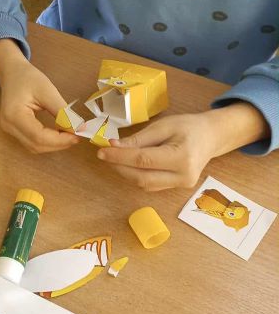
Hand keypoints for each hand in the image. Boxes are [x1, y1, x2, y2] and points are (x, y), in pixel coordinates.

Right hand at [0, 39, 79, 152]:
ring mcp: (9, 130)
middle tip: (77, 136)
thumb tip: (78, 129)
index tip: (77, 135)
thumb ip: (62, 112)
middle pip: (36, 145)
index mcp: (14, 115)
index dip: (60, 140)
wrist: (12, 72)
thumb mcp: (48, 91)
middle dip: (59, 144)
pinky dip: (47, 142)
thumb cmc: (28, 77)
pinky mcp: (13, 130)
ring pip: (34, 147)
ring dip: (54, 145)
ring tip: (69, 135)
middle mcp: (9, 126)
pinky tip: (58, 135)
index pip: (39, 136)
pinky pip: (32, 142)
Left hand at [96, 102, 269, 190]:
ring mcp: (181, 185)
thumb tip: (114, 146)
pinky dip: (136, 176)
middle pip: (142, 178)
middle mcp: (183, 176)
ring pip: (145, 184)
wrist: (211, 137)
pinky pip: (151, 185)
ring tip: (113, 158)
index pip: (143, 161)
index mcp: (182, 158)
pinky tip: (128, 164)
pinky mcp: (177, 188)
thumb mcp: (164, 126)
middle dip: (119, 167)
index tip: (102, 151)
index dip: (120, 157)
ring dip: (125, 173)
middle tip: (104, 155)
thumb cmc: (188, 126)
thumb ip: (140, 138)